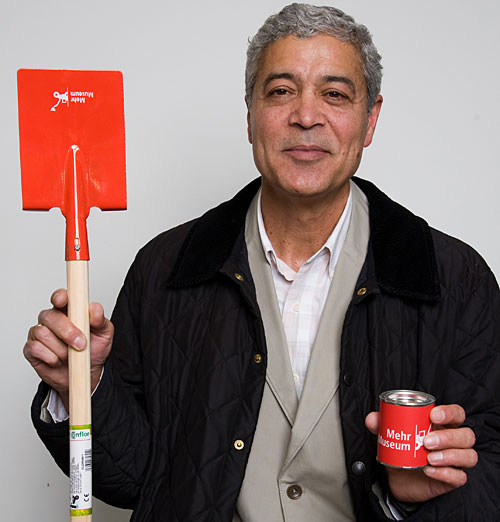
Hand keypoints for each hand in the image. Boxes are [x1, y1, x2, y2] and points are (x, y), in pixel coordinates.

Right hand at [24, 289, 113, 409]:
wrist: (86, 374)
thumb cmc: (94, 350)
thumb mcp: (104, 335)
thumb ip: (100, 320)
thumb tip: (95, 308)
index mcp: (69, 310)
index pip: (60, 297)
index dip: (59, 297)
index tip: (62, 301)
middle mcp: (52, 319)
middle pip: (49, 316)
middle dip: (66, 331)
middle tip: (80, 343)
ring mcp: (40, 333)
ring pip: (43, 333)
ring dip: (60, 348)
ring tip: (71, 354)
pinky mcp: (31, 349)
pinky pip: (35, 348)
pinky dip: (50, 357)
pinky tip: (58, 360)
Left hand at [365, 404, 477, 502]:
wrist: (398, 476)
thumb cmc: (401, 447)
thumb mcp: (390, 433)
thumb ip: (381, 423)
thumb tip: (372, 418)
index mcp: (443, 424)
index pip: (457, 414)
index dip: (449, 413)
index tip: (433, 415)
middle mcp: (454, 441)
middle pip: (466, 435)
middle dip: (448, 437)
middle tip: (426, 441)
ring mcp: (456, 461)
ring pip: (469, 456)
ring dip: (450, 455)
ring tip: (429, 457)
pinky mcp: (453, 479)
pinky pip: (460, 477)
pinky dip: (446, 473)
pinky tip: (429, 471)